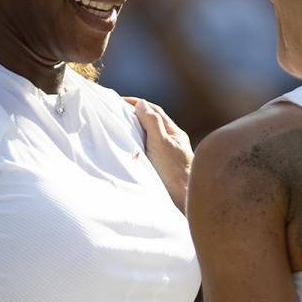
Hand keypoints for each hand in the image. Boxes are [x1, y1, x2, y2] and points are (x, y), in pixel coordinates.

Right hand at [125, 97, 192, 211]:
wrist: (184, 201)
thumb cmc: (174, 173)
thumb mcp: (160, 144)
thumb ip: (152, 122)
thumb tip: (142, 104)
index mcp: (174, 133)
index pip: (154, 111)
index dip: (137, 103)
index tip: (119, 101)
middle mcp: (174, 142)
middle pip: (154, 121)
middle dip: (137, 113)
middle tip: (117, 110)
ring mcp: (170, 154)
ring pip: (152, 135)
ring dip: (138, 128)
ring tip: (121, 127)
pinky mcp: (165, 167)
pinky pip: (150, 148)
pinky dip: (139, 143)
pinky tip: (132, 149)